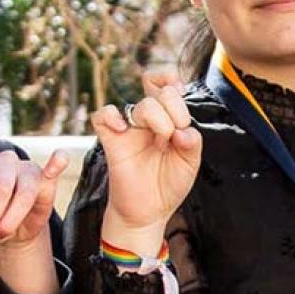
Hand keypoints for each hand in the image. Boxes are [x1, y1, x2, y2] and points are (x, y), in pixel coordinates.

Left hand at [0, 128, 73, 259]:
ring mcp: (26, 169)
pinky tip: (59, 159)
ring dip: (13, 216)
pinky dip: (57, 163)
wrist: (14, 231)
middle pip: (1, 182)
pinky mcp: (46, 181)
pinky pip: (53, 170)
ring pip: (24, 191)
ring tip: (5, 232)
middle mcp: (4, 162)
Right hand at [87, 70, 202, 255]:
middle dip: (173, 108)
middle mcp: (147, 121)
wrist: (148, 213)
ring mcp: (129, 130)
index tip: (181, 96)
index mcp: (167, 119)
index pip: (165, 84)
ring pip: (137, 105)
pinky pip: (102, 116)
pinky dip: (110, 116)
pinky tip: (122, 130)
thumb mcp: (189, 165)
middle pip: (156, 93)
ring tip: (161, 140)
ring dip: (156, 118)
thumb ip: (192, 144)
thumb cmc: (167, 186)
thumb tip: (183, 130)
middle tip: (175, 135)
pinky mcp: (111, 142)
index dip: (171, 80)